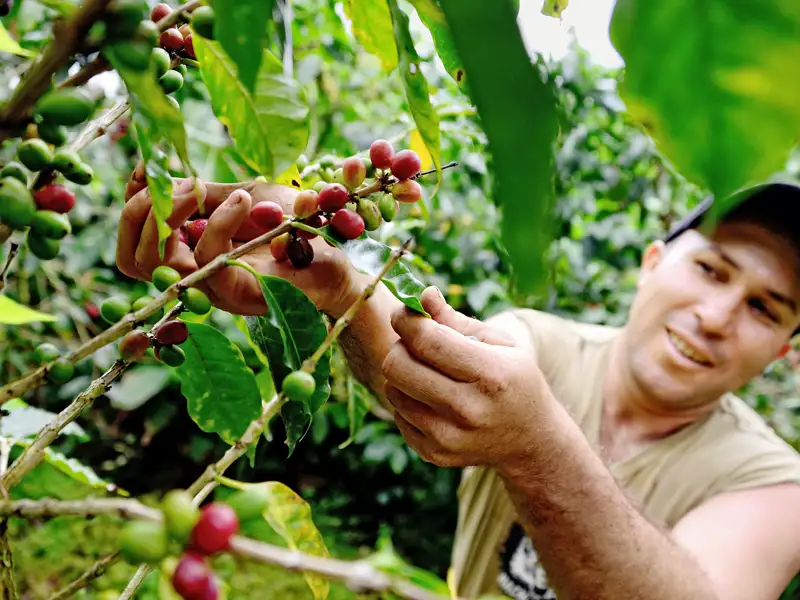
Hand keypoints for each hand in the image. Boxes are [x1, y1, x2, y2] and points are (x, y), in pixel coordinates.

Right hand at [117, 163, 360, 317]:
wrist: (341, 249)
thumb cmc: (294, 225)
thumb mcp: (242, 198)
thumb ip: (202, 194)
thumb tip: (156, 176)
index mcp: (189, 256)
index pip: (135, 244)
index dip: (130, 206)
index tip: (146, 168)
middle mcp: (196, 278)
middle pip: (134, 261)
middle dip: (141, 212)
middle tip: (177, 182)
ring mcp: (217, 289)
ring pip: (162, 264)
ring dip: (172, 214)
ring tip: (200, 187)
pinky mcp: (243, 292)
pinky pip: (210, 261)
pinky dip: (220, 222)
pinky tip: (244, 201)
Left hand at [381, 287, 554, 470]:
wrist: (531, 440)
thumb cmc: (514, 380)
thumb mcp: (499, 343)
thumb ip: (455, 320)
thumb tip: (423, 295)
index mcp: (490, 374)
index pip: (427, 341)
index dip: (406, 320)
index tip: (405, 312)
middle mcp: (468, 410)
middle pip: (397, 366)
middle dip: (401, 345)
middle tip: (417, 343)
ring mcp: (448, 437)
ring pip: (392, 390)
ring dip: (403, 373)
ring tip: (429, 371)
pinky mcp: (434, 454)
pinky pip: (397, 414)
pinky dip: (408, 399)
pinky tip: (432, 398)